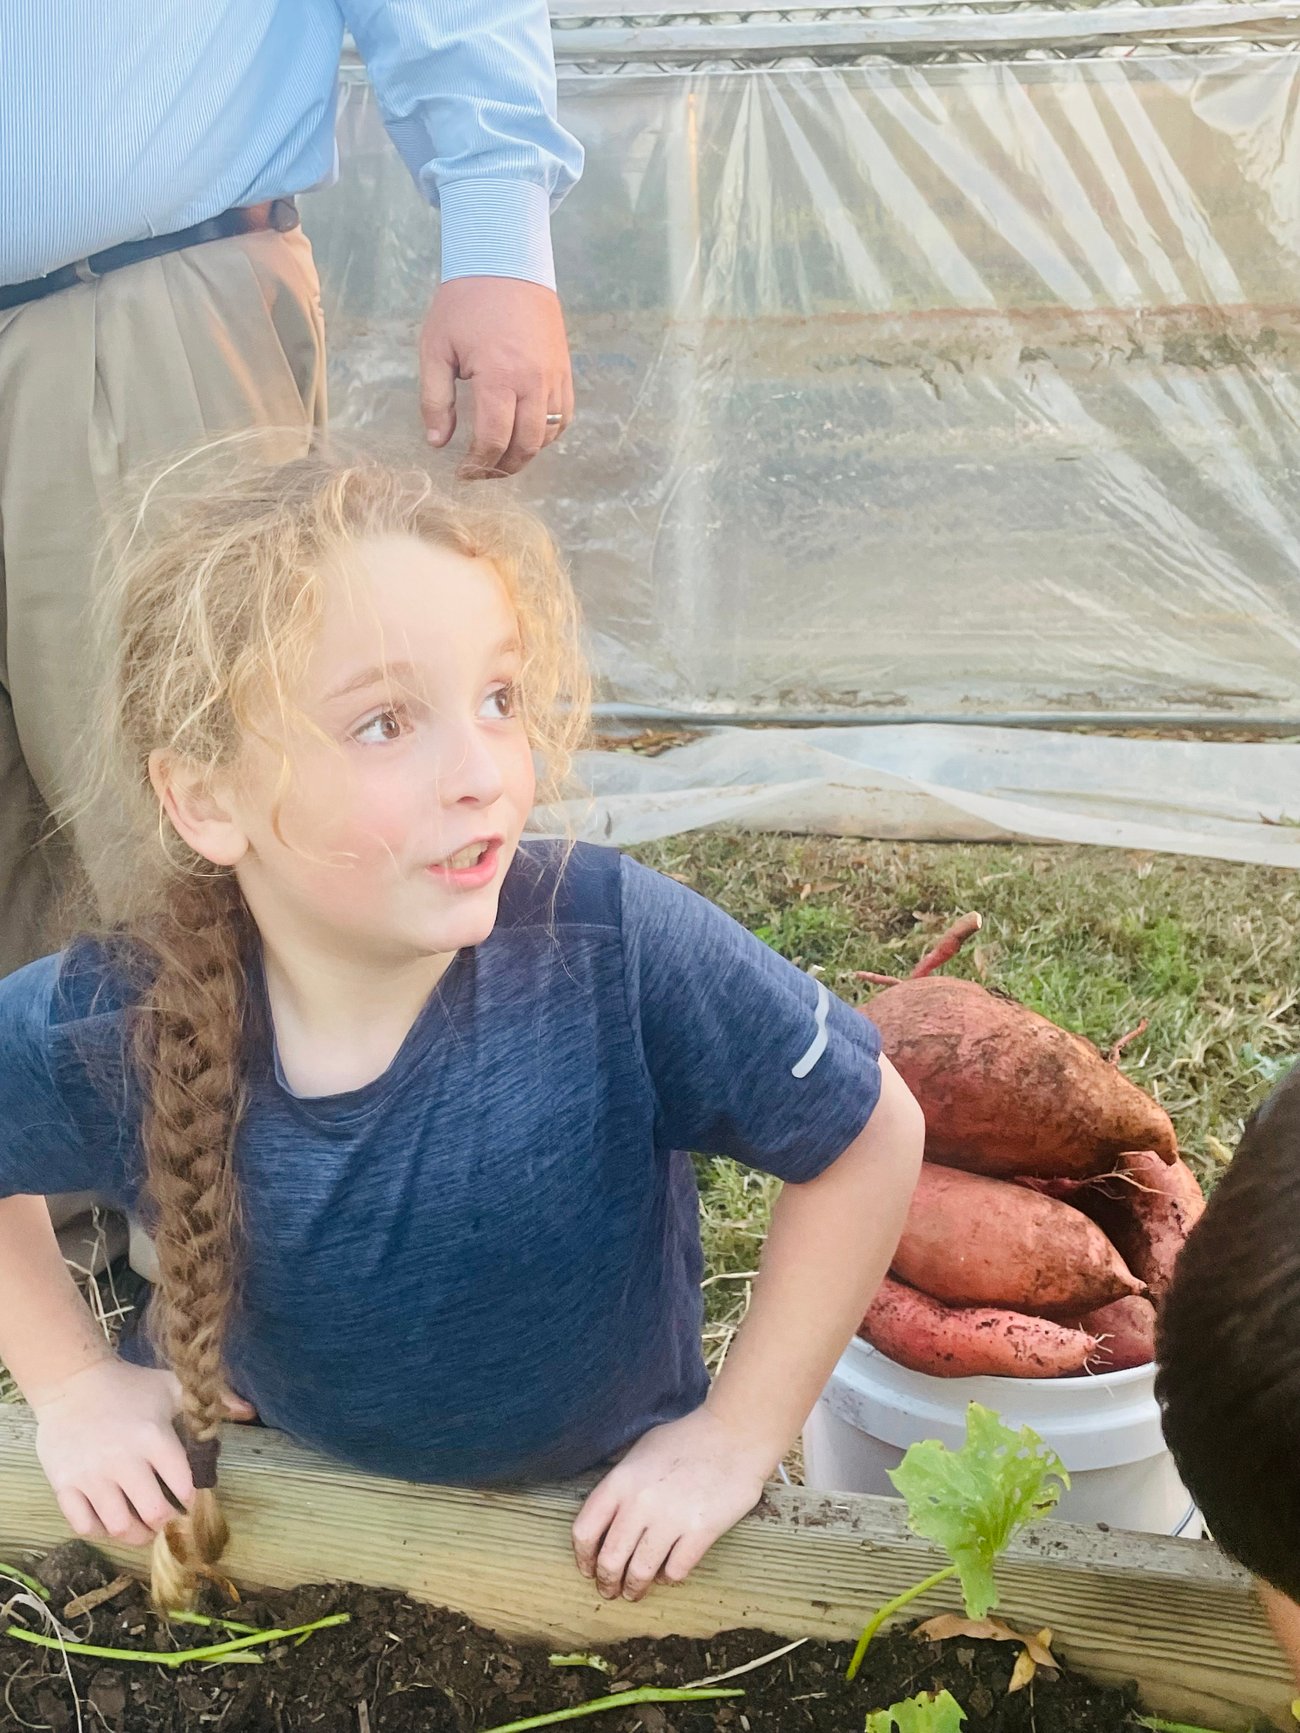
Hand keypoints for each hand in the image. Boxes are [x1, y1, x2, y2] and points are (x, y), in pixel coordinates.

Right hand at [33, 1358, 255, 1548]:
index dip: (192, 1500)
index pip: (184, 1485)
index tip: (190, 1501)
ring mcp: (91, 1475)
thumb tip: (250, 1411)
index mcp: (153, 1437)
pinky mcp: (64, 1484)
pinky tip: (109, 1519)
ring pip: (118, 1527)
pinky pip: (84, 1525)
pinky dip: (99, 1531)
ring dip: (135, 1534)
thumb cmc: (129, 1386)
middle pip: (153, 1514)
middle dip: (166, 1524)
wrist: (72, 1381)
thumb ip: (214, 1399)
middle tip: (168, 1521)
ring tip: (142, 1528)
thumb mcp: (171, 1386)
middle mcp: (123, 1460)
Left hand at [419, 277, 572, 479]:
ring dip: (526, 454)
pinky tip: (527, 434)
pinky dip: (548, 434)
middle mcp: (533, 381)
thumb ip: (435, 399)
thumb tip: (438, 442)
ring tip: (502, 457)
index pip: (494, 440)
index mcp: (499, 377)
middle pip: (526, 446)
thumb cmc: (464, 302)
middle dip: (502, 467)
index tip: (463, 473)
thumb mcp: (436, 348)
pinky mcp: (564, 369)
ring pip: (548, 435)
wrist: (505, 261)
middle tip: (481, 472)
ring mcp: (554, 376)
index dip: (478, 465)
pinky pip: (564, 416)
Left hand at [571, 1407, 770, 1602]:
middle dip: (606, 1582)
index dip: (582, 1557)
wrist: (734, 1434)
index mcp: (621, 1480)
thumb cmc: (687, 1438)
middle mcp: (640, 1503)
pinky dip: (668, 1578)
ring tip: (634, 1592)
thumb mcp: (641, 1450)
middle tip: (609, 1590)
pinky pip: (675, 1571)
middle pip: (609, 1559)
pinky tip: (667, 1574)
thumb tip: (605, 1513)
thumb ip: (620, 1481)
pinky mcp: (701, 1531)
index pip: (584, 1531)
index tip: (587, 1569)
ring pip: (640, 1572)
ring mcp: (671, 1518)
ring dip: (634, 1588)